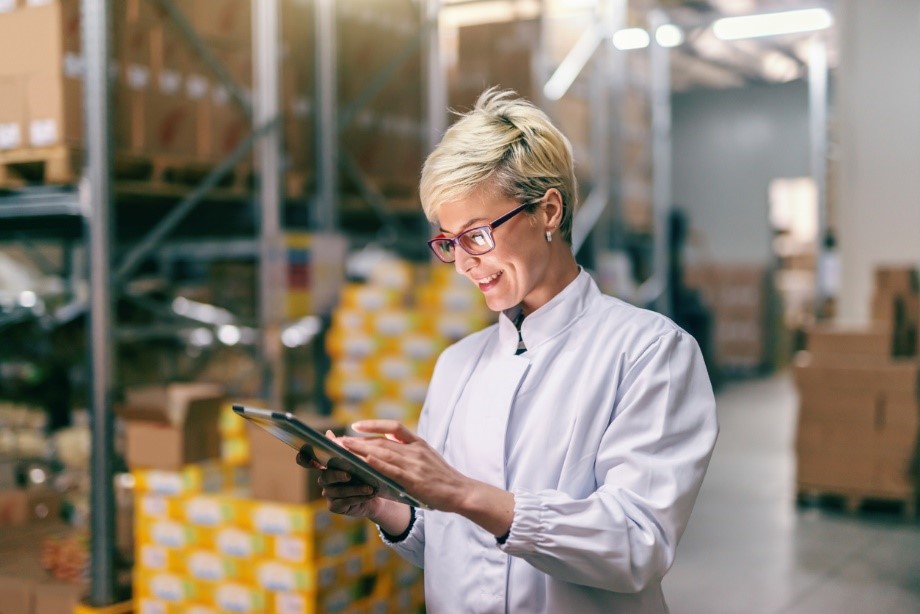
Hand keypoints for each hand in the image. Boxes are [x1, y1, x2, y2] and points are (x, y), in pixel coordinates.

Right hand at [296, 430, 382, 518]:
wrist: (375, 493)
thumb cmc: (363, 474)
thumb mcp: (356, 460)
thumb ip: (342, 448)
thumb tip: (328, 433)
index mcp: (326, 466)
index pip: (308, 461)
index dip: (304, 459)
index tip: (302, 454)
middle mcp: (324, 480)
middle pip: (325, 477)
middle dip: (337, 475)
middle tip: (349, 474)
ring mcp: (328, 494)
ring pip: (338, 491)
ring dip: (355, 489)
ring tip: (369, 487)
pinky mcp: (335, 506)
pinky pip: (345, 502)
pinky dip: (358, 498)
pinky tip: (369, 495)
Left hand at [338, 420, 473, 512]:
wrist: (461, 492)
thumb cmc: (443, 477)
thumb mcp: (429, 456)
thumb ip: (411, 450)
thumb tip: (390, 446)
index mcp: (418, 443)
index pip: (393, 427)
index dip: (373, 425)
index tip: (356, 426)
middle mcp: (415, 451)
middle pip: (382, 441)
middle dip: (358, 440)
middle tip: (339, 440)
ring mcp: (414, 465)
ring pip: (383, 453)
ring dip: (361, 450)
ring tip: (343, 449)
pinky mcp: (414, 480)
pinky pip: (392, 470)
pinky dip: (377, 464)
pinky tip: (364, 461)